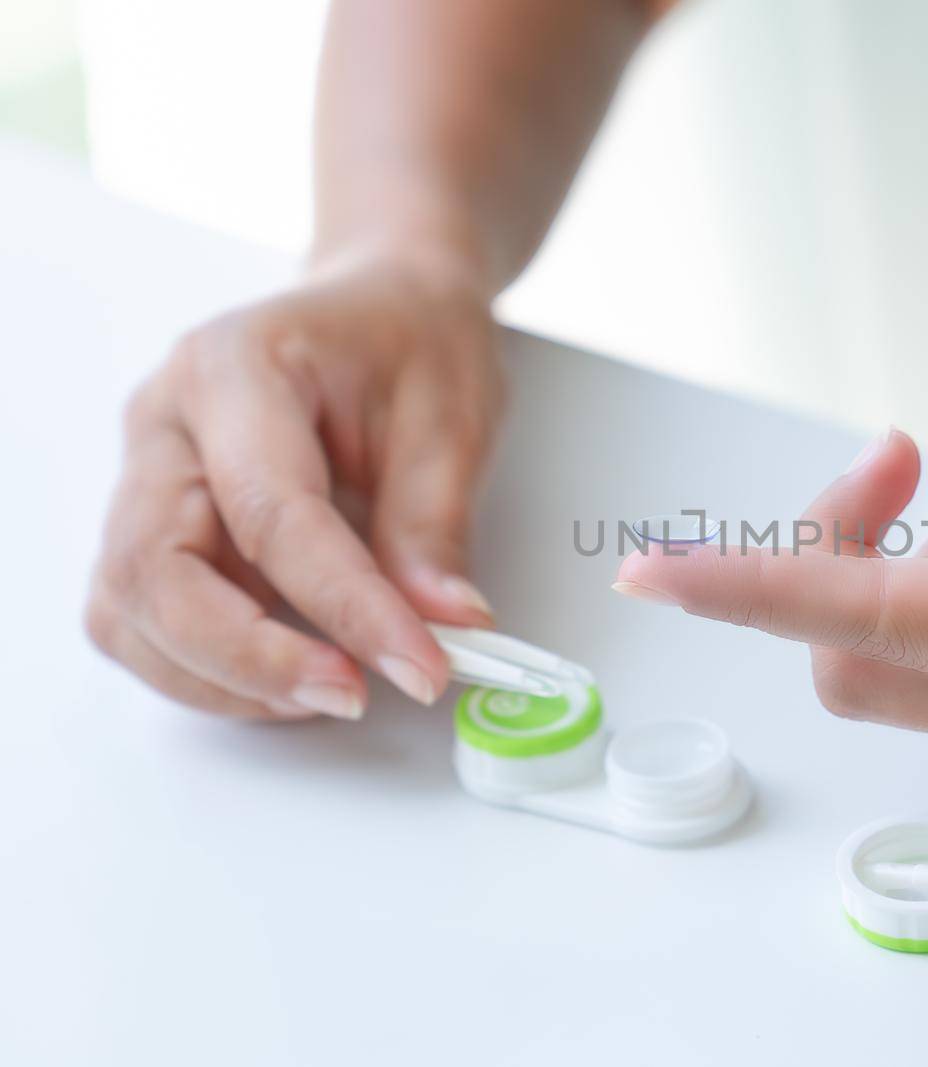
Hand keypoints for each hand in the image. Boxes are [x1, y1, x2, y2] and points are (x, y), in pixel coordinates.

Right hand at [86, 252, 503, 720]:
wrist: (384, 304)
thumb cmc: (411, 338)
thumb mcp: (453, 414)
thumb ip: (437, 524)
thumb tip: (442, 626)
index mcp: (234, 368)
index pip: (271, 514)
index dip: (345, 606)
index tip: (418, 666)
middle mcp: (164, 422)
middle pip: (155, 572)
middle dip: (250, 658)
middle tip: (352, 695)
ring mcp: (146, 475)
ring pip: (131, 611)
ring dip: (221, 677)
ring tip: (331, 689)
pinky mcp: (156, 523)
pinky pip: (147, 619)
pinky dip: (210, 669)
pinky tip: (292, 672)